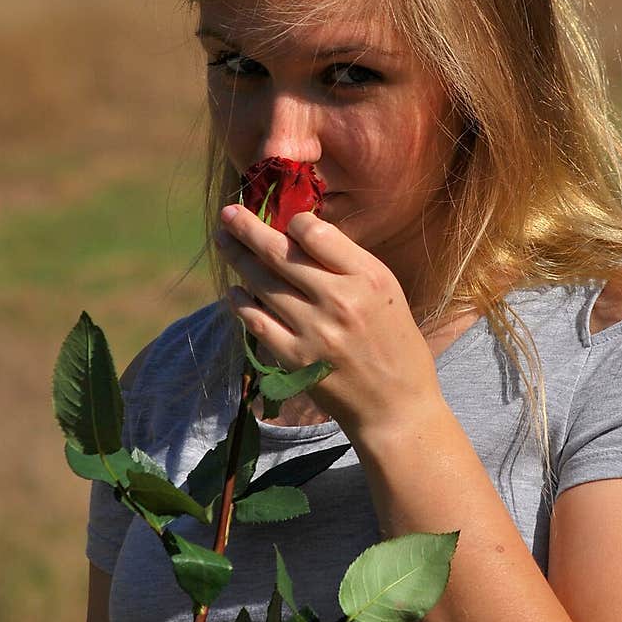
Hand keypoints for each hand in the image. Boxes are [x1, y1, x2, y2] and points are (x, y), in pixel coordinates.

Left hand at [215, 205, 443, 434]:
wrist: (396, 407)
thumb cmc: (396, 344)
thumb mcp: (387, 292)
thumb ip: (348, 264)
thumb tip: (301, 234)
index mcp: (368, 278)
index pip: (315, 232)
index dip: (294, 222)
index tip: (288, 222)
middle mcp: (339, 301)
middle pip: (279, 254)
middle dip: (247, 228)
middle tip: (228, 213)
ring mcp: (314, 332)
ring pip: (262, 284)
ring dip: (239, 259)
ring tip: (226, 242)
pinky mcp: (294, 360)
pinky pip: (256, 322)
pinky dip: (241, 303)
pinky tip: (234, 292)